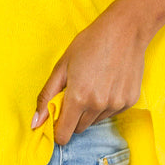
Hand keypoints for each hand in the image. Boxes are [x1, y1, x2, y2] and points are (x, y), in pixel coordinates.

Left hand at [32, 2, 146, 145]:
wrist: (125, 30)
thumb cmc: (90, 43)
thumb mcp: (62, 65)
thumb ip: (46, 96)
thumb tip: (35, 123)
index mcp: (78, 97)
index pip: (64, 134)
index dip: (58, 129)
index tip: (58, 117)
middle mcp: (98, 105)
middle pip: (79, 129)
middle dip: (74, 116)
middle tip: (77, 91)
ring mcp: (116, 105)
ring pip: (95, 121)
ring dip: (90, 110)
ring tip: (94, 83)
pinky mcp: (129, 102)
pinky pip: (111, 113)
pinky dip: (107, 104)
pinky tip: (109, 82)